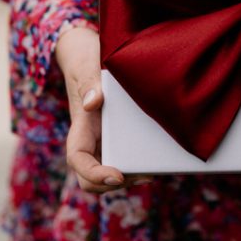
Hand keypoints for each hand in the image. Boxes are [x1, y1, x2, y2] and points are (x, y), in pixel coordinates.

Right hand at [55, 26, 152, 193]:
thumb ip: (88, 83)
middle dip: (117, 183)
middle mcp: (92, 142)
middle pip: (94, 179)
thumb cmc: (88, 63)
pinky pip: (130, 159)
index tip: (117, 175)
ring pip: (114, 173)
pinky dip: (143, 164)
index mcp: (80, 130)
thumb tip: (94, 102)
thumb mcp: (87, 67)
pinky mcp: (124, 139)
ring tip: (158, 168)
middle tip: (145, 175)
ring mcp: (107, 143)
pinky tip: (162, 157)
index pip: (78, 160)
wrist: (94, 57)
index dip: (94, 175)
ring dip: (133, 176)